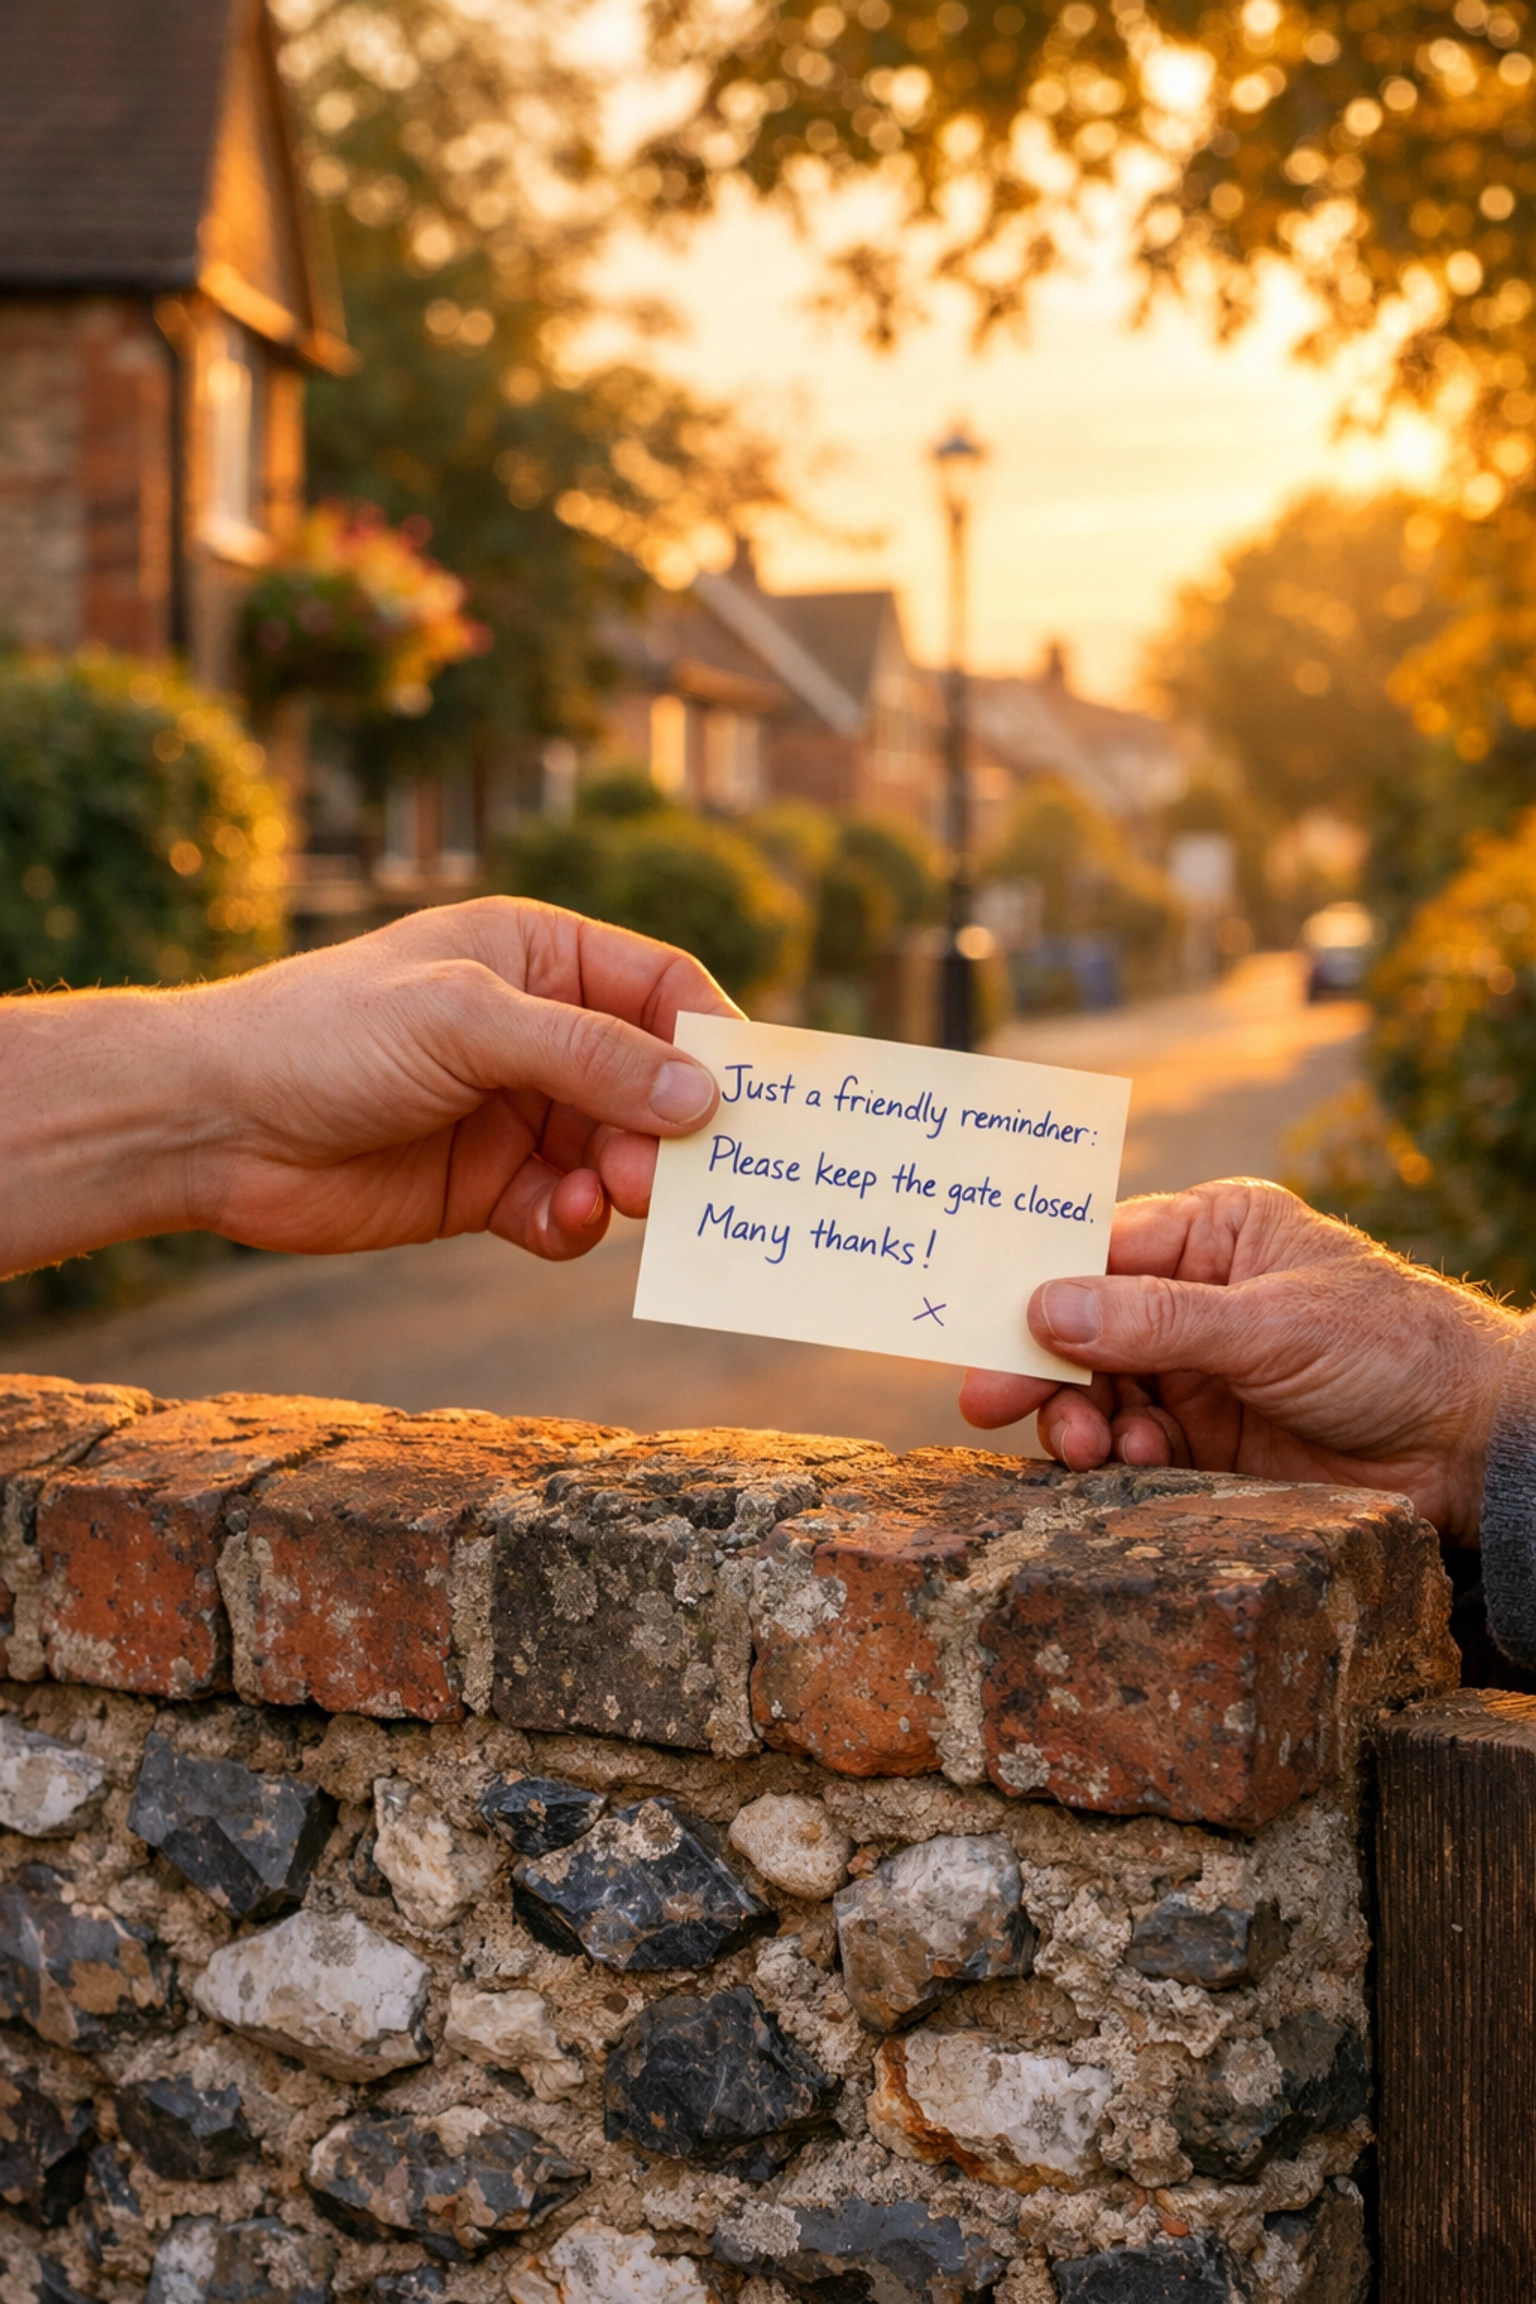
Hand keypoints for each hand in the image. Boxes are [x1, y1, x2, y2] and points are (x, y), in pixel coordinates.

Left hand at [0, 899, 737, 1274]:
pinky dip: (577, 1224)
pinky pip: (569, 1211)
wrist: (212, 1124)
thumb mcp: (466, 1020)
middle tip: (682, 1172)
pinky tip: (555, 1224)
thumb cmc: (329, 1035)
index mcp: (538, 956)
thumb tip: (703, 1094)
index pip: (664, 987)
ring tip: (615, 1197)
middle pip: (655, 1080)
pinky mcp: (490, 1188)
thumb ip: (587, 1055)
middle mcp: (538, 1031)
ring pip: (621, 1153)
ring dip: (631, 1181)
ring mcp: (516, 1112)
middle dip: (676, 1127)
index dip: (717, 1037)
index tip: (758, 1097)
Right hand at [959, 1179, 1520, 1541]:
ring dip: (1079, 1418)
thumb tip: (1046, 1308)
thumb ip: (1157, 1322)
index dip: (1038, 1285)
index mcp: (1215, 1236)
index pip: (1101, 1250)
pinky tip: (1136, 1465)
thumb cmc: (1392, 1350)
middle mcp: (1196, 1299)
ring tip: (1083, 1446)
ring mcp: (1199, 1373)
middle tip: (992, 1402)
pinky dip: (1120, 1459)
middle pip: (1085, 1327)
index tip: (984, 1324)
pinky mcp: (1207, 1443)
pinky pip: (1132, 1446)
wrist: (1469, 1449)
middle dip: (1042, 1365)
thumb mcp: (1270, 1325)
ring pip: (1099, 1391)